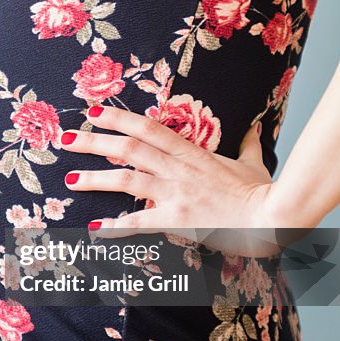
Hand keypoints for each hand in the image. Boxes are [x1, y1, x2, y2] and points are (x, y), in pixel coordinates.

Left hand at [59, 103, 285, 258]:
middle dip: (94, 142)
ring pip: (127, 180)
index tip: (95, 111)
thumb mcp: (253, 162)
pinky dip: (115, 226)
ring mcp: (176, 194)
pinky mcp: (178, 220)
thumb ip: (247, 144)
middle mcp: (178, 169)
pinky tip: (95, 229)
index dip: (119, 117)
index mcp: (192, 152)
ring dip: (95, 179)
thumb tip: (254, 127)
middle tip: (66, 139)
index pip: (148, 127)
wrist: (272, 218)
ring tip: (71, 180)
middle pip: (128, 148)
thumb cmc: (263, 192)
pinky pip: (140, 222)